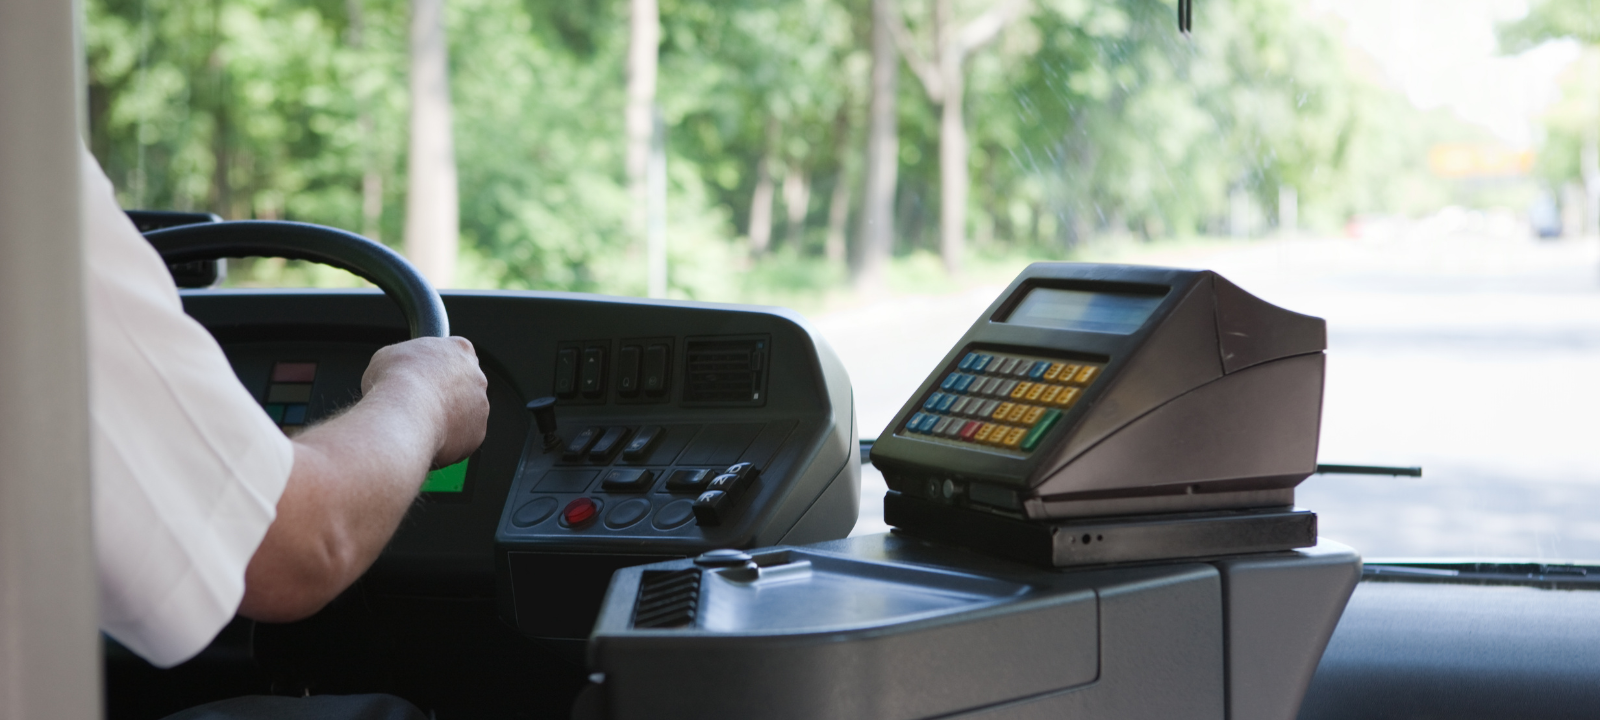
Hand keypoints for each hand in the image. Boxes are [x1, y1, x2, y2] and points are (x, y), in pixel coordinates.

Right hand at [361, 336, 488, 467]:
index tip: (424, 375)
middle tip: (420, 402)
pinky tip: (427, 436)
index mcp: (460, 350)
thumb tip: (399, 368)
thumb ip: (406, 359)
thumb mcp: (389, 355)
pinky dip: (448, 439)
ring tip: (419, 421)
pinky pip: (462, 436)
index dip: (437, 367)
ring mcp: (481, 405)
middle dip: (445, 393)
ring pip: (465, 413)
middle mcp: (477, 376)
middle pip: (464, 384)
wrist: (404, 416)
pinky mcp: (477, 432)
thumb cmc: (395, 383)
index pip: (455, 354)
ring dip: (447, 417)